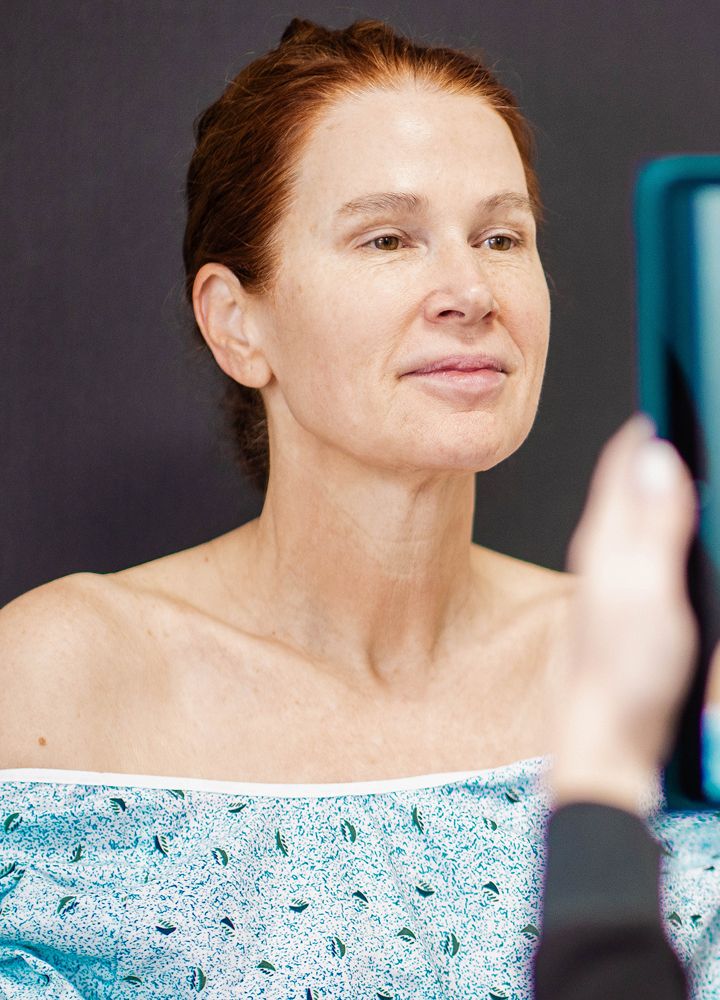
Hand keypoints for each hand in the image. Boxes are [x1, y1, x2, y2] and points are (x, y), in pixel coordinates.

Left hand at [547, 414, 699, 815]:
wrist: (602, 742)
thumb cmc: (622, 677)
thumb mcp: (648, 594)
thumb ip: (653, 525)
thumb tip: (656, 459)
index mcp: (607, 543)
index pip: (622, 465)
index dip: (646, 430)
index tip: (668, 397)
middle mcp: (603, 558)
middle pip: (627, 487)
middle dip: (648, 455)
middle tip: (668, 426)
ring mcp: (610, 587)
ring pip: (629, 519)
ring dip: (646, 489)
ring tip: (664, 467)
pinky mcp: (619, 613)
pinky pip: (633, 555)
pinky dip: (649, 531)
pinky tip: (662, 540)